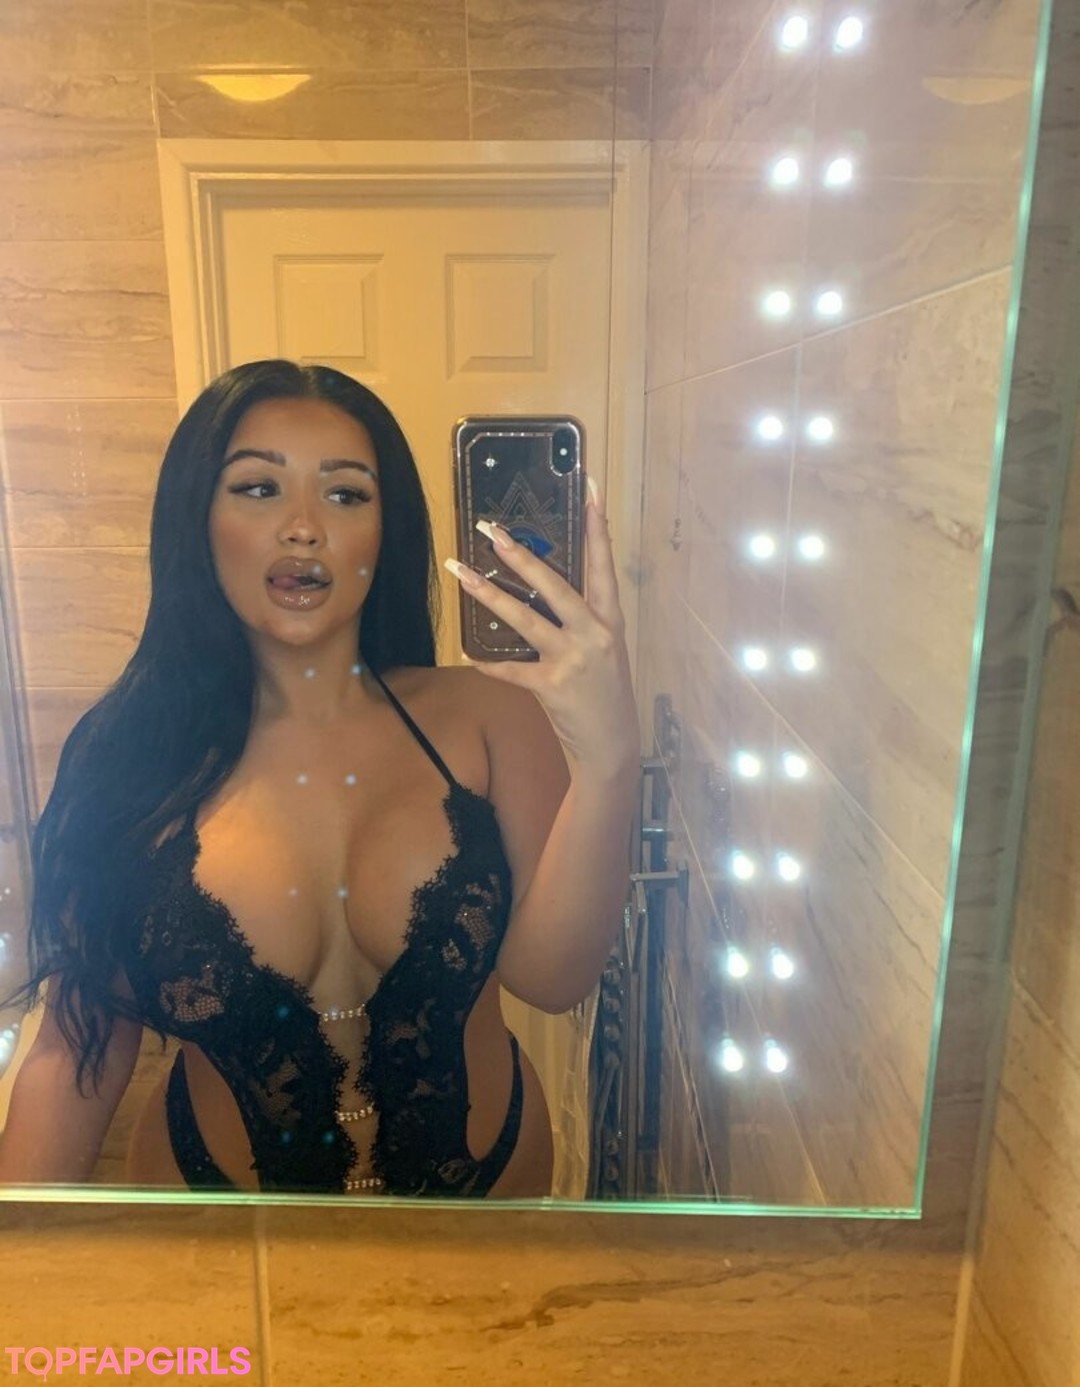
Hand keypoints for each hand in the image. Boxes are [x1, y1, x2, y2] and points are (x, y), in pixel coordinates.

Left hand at [444, 479, 638, 781]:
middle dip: (519, 554)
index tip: (590, 487)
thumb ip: (580, 620)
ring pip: (523, 617)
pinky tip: (467, 653)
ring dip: (487, 594)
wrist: (612, 744)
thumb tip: (540, 589)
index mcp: (610, 619)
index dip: (597, 525)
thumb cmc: (605, 693)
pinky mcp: (551, 685)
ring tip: (460, 571)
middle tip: (489, 528)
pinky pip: (510, 668)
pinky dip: (488, 662)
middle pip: (553, 584)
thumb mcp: (604, 650)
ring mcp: (572, 659)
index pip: (603, 563)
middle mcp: (594, 633)